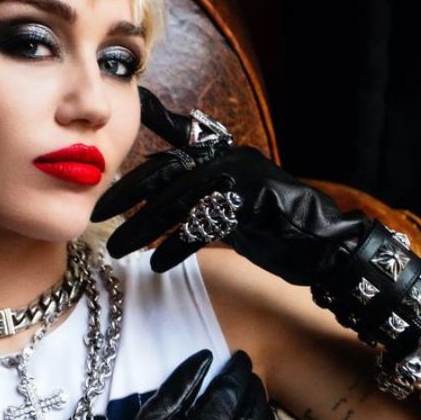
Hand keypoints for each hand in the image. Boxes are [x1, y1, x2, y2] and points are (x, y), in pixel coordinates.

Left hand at [91, 86, 374, 283]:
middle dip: (127, 195)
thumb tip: (157, 200)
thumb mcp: (229, 205)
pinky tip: (158, 264)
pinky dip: (179, 245)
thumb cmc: (272, 227)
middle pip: (165, 173)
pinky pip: (205, 224)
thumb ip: (197, 196)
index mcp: (221, 156)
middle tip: (98, 217)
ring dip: (143, 226)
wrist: (323, 245)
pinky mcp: (253, 205)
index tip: (102, 192)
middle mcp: (228, 160)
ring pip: (179, 200)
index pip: (168, 155)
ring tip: (118, 247)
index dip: (133, 171)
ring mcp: (242, 180)